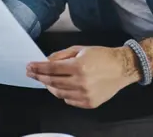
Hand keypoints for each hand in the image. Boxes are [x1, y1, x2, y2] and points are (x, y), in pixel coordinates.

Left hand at [26, 45, 140, 108]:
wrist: (122, 68)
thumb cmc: (101, 56)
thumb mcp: (80, 49)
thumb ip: (61, 55)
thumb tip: (46, 61)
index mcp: (78, 66)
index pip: (51, 69)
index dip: (38, 68)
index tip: (29, 66)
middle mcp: (81, 82)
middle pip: (52, 82)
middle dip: (39, 77)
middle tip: (31, 73)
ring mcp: (85, 94)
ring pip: (59, 93)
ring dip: (49, 86)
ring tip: (45, 81)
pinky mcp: (90, 103)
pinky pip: (69, 101)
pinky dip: (62, 94)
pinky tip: (60, 87)